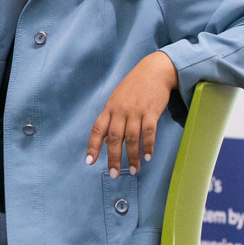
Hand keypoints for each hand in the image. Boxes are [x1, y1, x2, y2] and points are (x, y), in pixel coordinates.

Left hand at [85, 51, 178, 174]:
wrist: (154, 71)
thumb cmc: (134, 87)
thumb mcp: (117, 100)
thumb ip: (111, 120)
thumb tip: (106, 142)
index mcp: (110, 108)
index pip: (98, 129)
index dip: (93, 146)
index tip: (90, 161)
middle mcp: (120, 110)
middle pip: (114, 138)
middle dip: (114, 158)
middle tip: (115, 174)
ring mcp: (136, 111)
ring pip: (132, 138)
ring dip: (133, 156)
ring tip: (134, 170)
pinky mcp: (151, 112)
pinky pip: (149, 132)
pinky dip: (148, 146)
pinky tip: (147, 156)